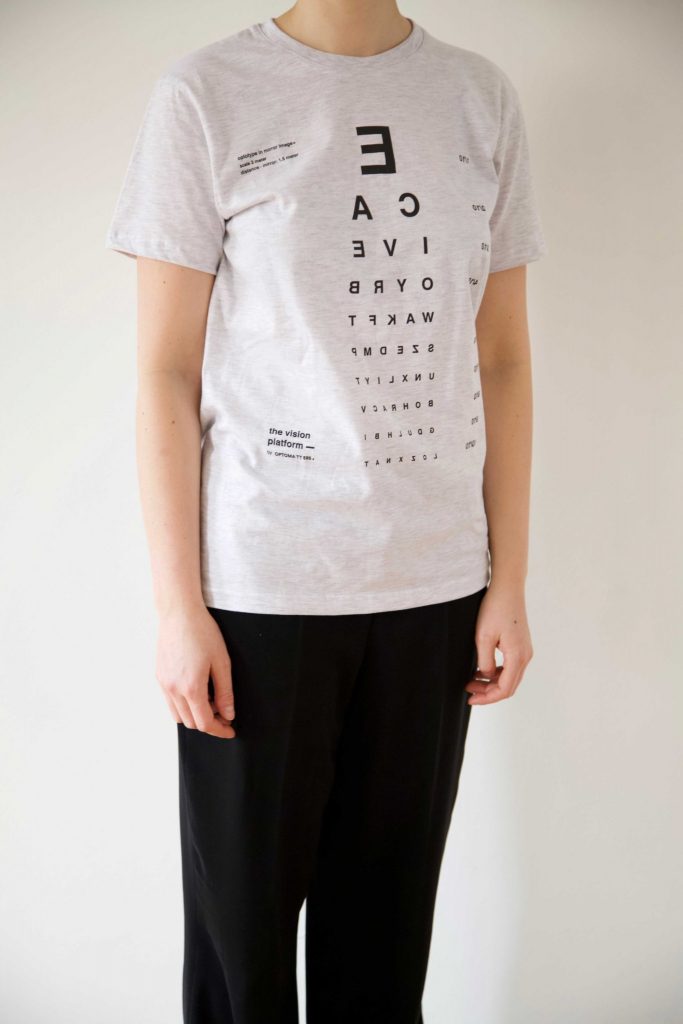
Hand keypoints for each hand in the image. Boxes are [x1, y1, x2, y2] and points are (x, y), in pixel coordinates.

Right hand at [156, 603, 235, 737]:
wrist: (179, 613)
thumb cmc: (202, 632)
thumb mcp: (222, 662)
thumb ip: (225, 692)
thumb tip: (228, 714)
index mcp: (191, 687)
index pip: (204, 723)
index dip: (219, 730)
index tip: (230, 730)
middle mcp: (173, 689)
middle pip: (191, 722)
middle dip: (209, 723)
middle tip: (224, 713)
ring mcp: (163, 684)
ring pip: (178, 715)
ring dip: (194, 715)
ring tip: (210, 701)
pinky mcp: (158, 676)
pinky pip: (170, 702)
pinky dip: (183, 705)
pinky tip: (195, 691)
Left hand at [465, 582, 532, 705]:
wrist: (507, 588)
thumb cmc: (495, 609)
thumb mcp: (483, 637)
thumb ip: (485, 661)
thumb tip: (487, 675)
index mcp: (517, 656)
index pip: (504, 689)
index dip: (487, 698)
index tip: (470, 698)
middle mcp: (525, 656)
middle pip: (509, 686)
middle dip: (488, 692)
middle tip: (469, 691)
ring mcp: (525, 650)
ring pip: (510, 677)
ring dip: (492, 683)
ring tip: (472, 680)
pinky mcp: (521, 645)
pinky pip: (511, 667)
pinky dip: (497, 673)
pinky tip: (482, 669)